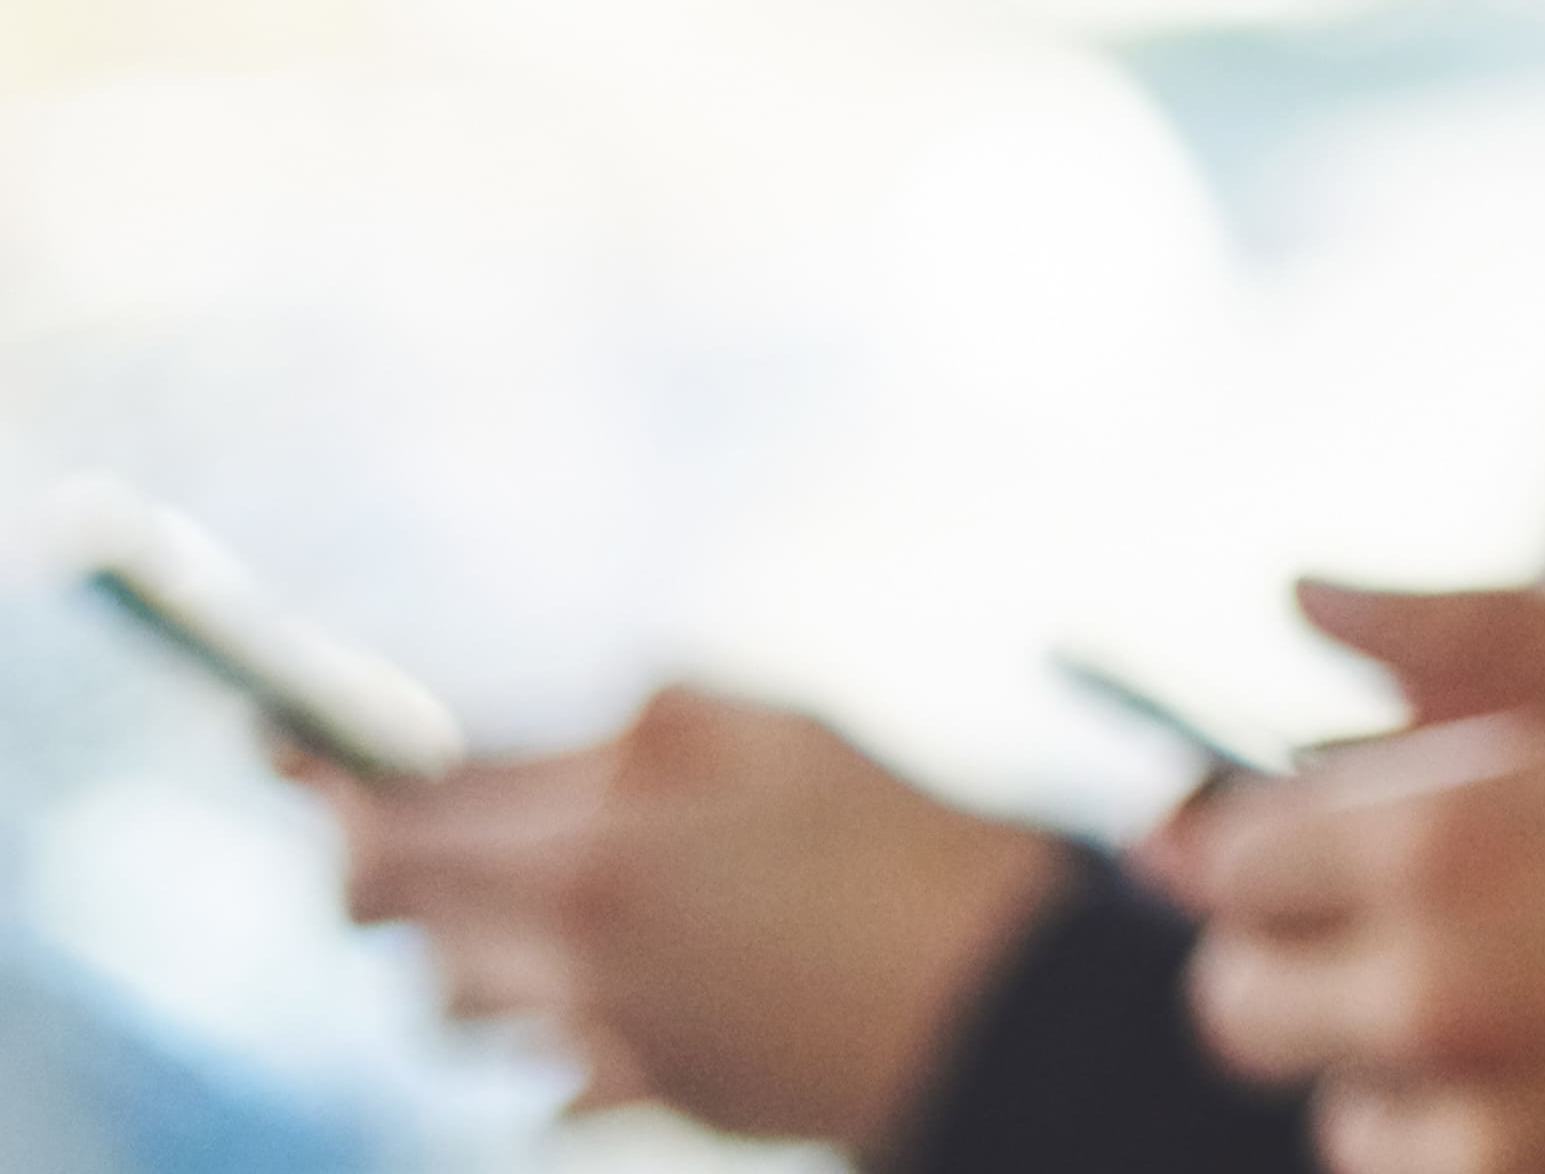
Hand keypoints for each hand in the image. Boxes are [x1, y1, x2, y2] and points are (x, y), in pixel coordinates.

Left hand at [309, 686, 1072, 1151]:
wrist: (991, 998)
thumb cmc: (898, 841)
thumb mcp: (769, 731)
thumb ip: (629, 730)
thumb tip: (521, 739)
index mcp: (596, 836)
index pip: (396, 805)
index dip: (324, 774)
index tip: (279, 749)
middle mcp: (570, 941)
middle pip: (390, 909)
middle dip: (376, 866)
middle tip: (393, 832)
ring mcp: (598, 1028)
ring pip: (446, 999)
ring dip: (460, 951)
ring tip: (542, 907)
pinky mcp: (639, 1089)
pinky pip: (536, 1069)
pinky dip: (550, 1028)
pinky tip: (623, 984)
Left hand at [1171, 505, 1544, 1173]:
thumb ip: (1484, 617)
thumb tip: (1309, 601)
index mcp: (1456, 839)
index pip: (1234, 851)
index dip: (1267, 817)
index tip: (1329, 805)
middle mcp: (1440, 1000)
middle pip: (1238, 1003)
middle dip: (1302, 938)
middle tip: (1425, 885)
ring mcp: (1499, 1130)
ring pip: (1337, 1103)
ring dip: (1387, 1043)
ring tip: (1535, 971)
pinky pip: (1429, 1172)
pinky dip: (1466, 1126)